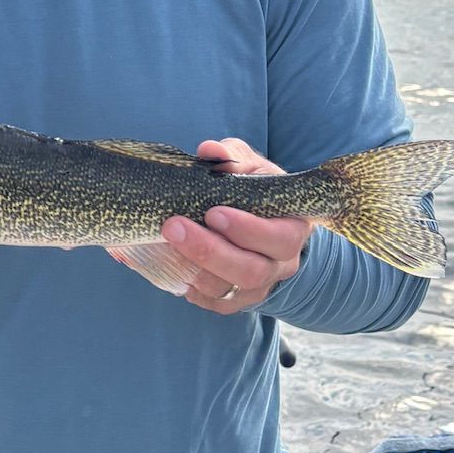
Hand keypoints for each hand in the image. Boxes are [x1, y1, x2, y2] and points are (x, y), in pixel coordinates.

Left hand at [160, 138, 310, 313]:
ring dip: (190, 267)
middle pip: (251, 271)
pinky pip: (209, 302)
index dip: (247, 230)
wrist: (257, 222)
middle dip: (209, 251)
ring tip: (161, 242)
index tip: (212, 212)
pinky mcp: (234, 300)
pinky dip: (183, 284)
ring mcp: (258, 287)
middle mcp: (280, 265)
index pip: (279, 238)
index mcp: (292, 229)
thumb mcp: (249, 167)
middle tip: (173, 226)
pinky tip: (160, 262)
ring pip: (226, 290)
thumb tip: (208, 150)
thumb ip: (232, 156)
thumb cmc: (254, 189)